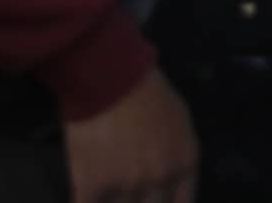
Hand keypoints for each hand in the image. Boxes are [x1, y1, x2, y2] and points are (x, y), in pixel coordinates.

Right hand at [64, 66, 198, 202]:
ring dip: (114, 202)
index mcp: (184, 164)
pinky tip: (87, 198)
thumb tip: (170, 180)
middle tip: (129, 196)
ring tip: (110, 192)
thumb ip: (177, 156)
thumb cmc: (148, 94)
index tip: (155, 202)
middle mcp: (159, 179)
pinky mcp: (93, 186)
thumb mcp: (180, 124)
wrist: (111, 80)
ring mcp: (126, 185)